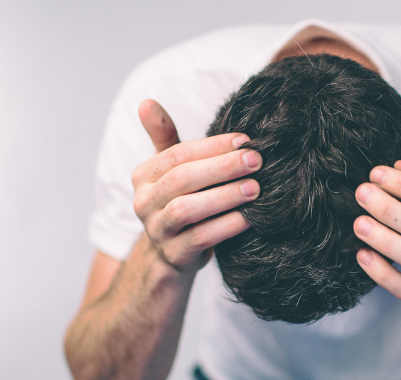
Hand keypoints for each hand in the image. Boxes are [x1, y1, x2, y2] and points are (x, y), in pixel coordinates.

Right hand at [132, 100, 261, 272]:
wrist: (173, 253)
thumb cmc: (180, 200)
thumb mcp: (171, 169)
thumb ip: (164, 137)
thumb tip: (146, 102)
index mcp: (144, 176)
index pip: (177, 155)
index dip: (212, 146)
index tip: (245, 140)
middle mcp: (144, 202)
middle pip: (182, 179)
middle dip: (222, 167)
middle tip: (256, 161)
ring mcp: (157, 231)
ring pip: (187, 210)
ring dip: (224, 196)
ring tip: (255, 188)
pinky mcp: (174, 255)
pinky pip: (200, 238)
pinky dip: (226, 227)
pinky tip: (249, 218)